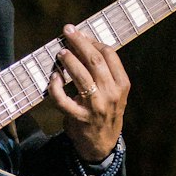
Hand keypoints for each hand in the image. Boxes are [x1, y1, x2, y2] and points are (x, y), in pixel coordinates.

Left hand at [46, 24, 128, 162]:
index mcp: (121, 84)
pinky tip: (53, 78)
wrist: (102, 144)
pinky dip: (55, 86)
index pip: (109, 54)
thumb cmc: (105, 111)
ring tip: (61, 53)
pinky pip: (63, 99)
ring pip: (81, 76)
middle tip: (67, 31)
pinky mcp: (78, 117)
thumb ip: (105, 72)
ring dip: (68, 60)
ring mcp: (95, 106)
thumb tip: (84, 43)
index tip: (81, 33)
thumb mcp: (114, 92)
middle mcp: (111, 94)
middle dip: (79, 42)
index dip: (93, 40)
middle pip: (95, 61)